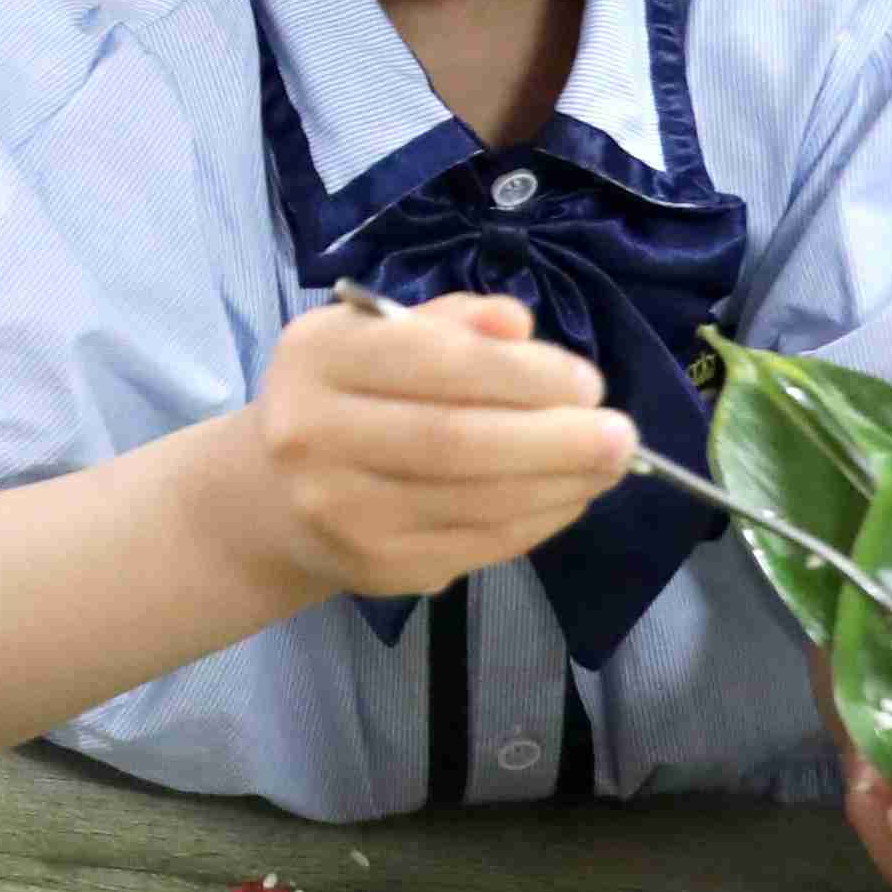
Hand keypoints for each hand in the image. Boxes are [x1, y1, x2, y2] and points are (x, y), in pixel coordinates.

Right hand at [226, 290, 639, 600]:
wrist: (271, 498)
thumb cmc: (345, 398)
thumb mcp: (378, 338)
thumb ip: (450, 324)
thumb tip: (516, 324)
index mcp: (317, 358)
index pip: (433, 362)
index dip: (521, 374)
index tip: (587, 381)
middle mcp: (312, 435)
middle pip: (454, 440)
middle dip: (553, 438)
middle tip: (621, 433)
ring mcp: (340, 511)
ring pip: (474, 500)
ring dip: (560, 484)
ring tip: (609, 465)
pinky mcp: (375, 567)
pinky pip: (477, 545)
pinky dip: (537, 521)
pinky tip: (569, 497)